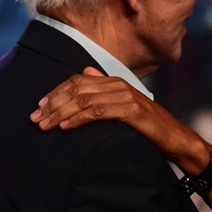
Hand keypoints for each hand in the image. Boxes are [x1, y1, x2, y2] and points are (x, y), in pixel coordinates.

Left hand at [32, 67, 209, 171]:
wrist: (175, 139)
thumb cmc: (149, 127)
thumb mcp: (124, 106)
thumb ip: (104, 90)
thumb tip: (85, 73)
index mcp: (114, 82)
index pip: (77, 81)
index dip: (56, 92)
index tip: (39, 106)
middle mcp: (118, 85)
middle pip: (76, 89)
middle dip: (53, 104)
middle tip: (35, 118)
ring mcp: (125, 96)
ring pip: (84, 100)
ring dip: (61, 113)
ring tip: (45, 125)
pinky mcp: (131, 111)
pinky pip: (98, 112)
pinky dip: (79, 119)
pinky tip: (66, 127)